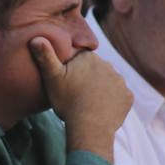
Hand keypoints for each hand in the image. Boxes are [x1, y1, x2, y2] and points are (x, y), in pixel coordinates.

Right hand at [29, 41, 131, 160]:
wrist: (89, 126)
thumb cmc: (68, 101)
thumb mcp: (51, 78)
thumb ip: (45, 56)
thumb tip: (35, 37)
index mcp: (89, 58)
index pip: (81, 61)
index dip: (73, 72)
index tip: (68, 84)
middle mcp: (108, 65)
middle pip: (96, 71)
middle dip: (88, 80)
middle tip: (77, 96)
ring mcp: (120, 82)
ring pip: (108, 84)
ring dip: (101, 91)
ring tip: (89, 104)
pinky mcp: (128, 97)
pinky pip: (119, 97)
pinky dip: (112, 103)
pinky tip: (101, 111)